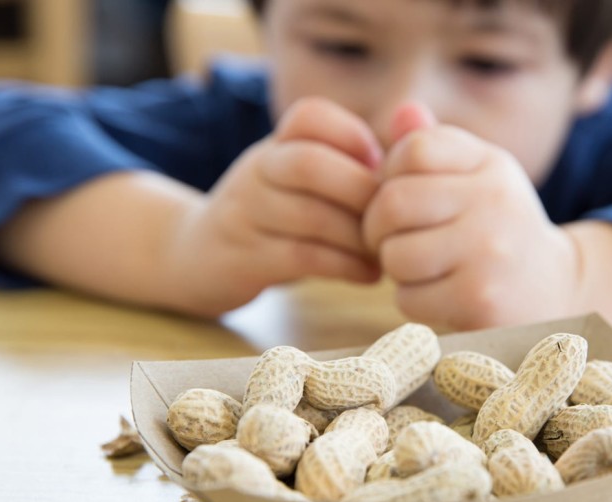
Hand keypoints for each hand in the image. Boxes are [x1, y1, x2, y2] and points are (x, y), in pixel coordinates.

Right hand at [167, 97, 383, 315]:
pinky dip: (345, 266)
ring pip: (309, 216)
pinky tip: (369, 274)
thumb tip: (414, 154)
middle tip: (394, 218)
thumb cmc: (273, 218)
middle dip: (361, 191)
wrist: (197, 257)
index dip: (352, 136)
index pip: (309, 116)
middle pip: (308, 164)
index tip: (380, 166)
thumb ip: (346, 165)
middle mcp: (257, 172)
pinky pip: (301, 257)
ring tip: (386, 251)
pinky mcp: (243, 258)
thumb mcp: (297, 180)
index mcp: (275, 145)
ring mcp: (245, 215)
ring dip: (359, 237)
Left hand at [363, 104, 581, 329]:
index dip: (390, 176)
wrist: (556, 291)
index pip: (414, 149)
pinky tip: (440, 296)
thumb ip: (437, 147)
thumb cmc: (498, 230)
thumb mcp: (478, 179)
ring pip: (395, 254)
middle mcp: (495, 200)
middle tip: (392, 240)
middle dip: (378, 228)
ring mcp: (489, 251)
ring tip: (423, 268)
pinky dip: (413, 302)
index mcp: (491, 164)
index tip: (402, 198)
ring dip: (396, 269)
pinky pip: (408, 297)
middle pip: (393, 202)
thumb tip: (402, 112)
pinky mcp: (479, 298)